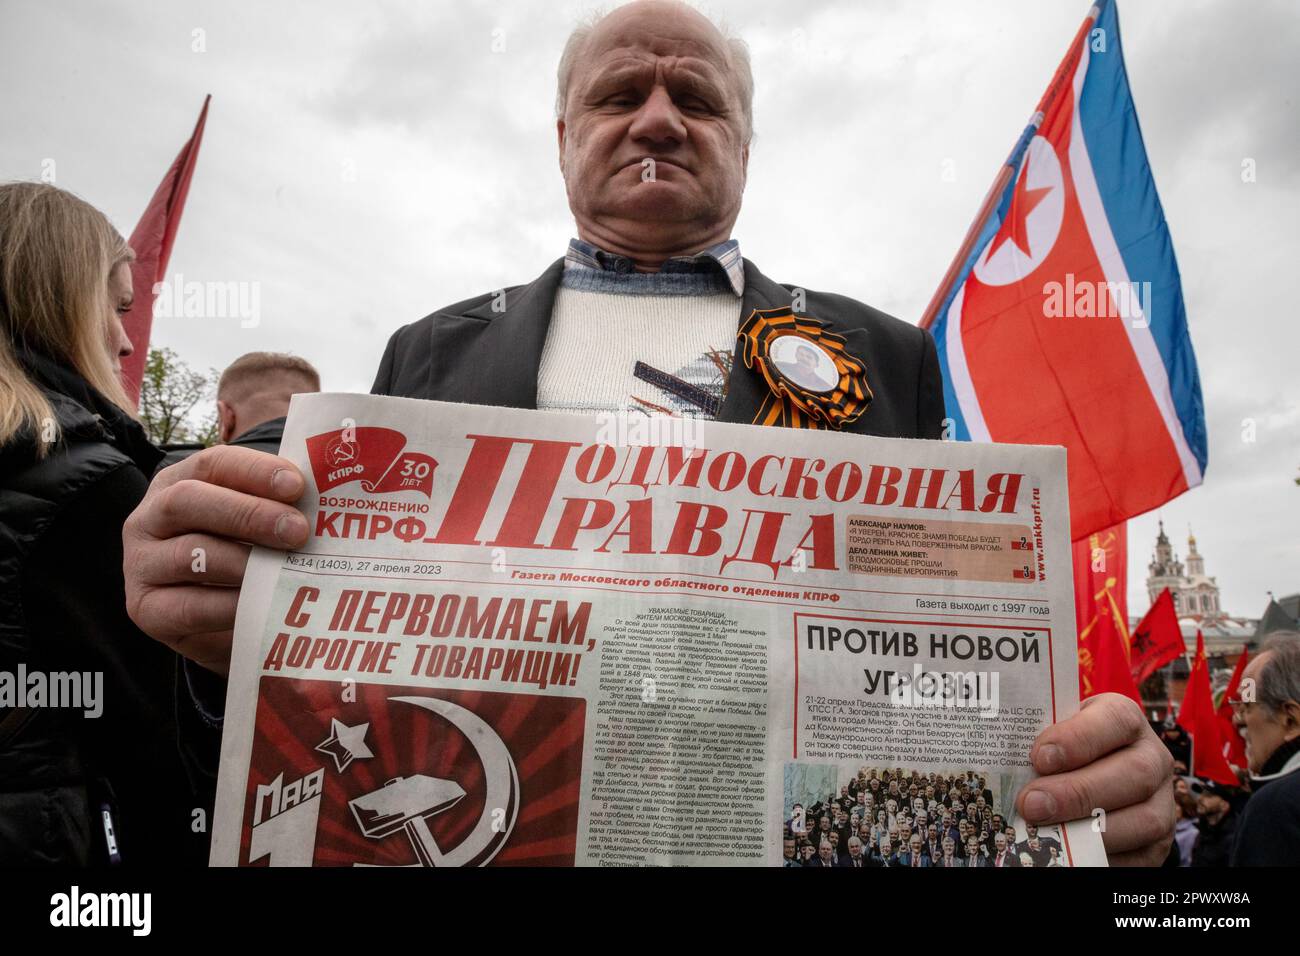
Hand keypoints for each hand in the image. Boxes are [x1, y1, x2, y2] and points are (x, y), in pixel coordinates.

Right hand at [123, 445, 309, 674]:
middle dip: (248, 513)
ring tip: (284, 568)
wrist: (223, 623)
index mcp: (177, 482)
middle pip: (189, 501)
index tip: (297, 486)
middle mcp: (149, 519)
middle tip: (297, 530)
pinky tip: (261, 603)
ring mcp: (141, 565)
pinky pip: (188, 606)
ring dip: (243, 560)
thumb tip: (331, 494)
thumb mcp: (257, 523)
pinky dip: (229, 605)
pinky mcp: (147, 611)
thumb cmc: (246, 557)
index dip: (254, 471)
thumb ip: (280, 503)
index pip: (211, 464)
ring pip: (189, 554)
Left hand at [1016, 693, 1173, 865]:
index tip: (1039, 756)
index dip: (1079, 738)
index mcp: (1124, 720)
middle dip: (1078, 792)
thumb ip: (1037, 742)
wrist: (1093, 774)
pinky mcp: (1157, 844)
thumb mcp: (1054, 734)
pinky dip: (1101, 857)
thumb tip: (997, 764)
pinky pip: (1140, 856)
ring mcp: (1161, 803)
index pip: (1115, 720)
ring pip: (1145, 819)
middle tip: (1031, 804)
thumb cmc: (1063, 750)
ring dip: (1091, 829)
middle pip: (1133, 774)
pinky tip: (1066, 853)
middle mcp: (1152, 758)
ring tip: (1045, 832)